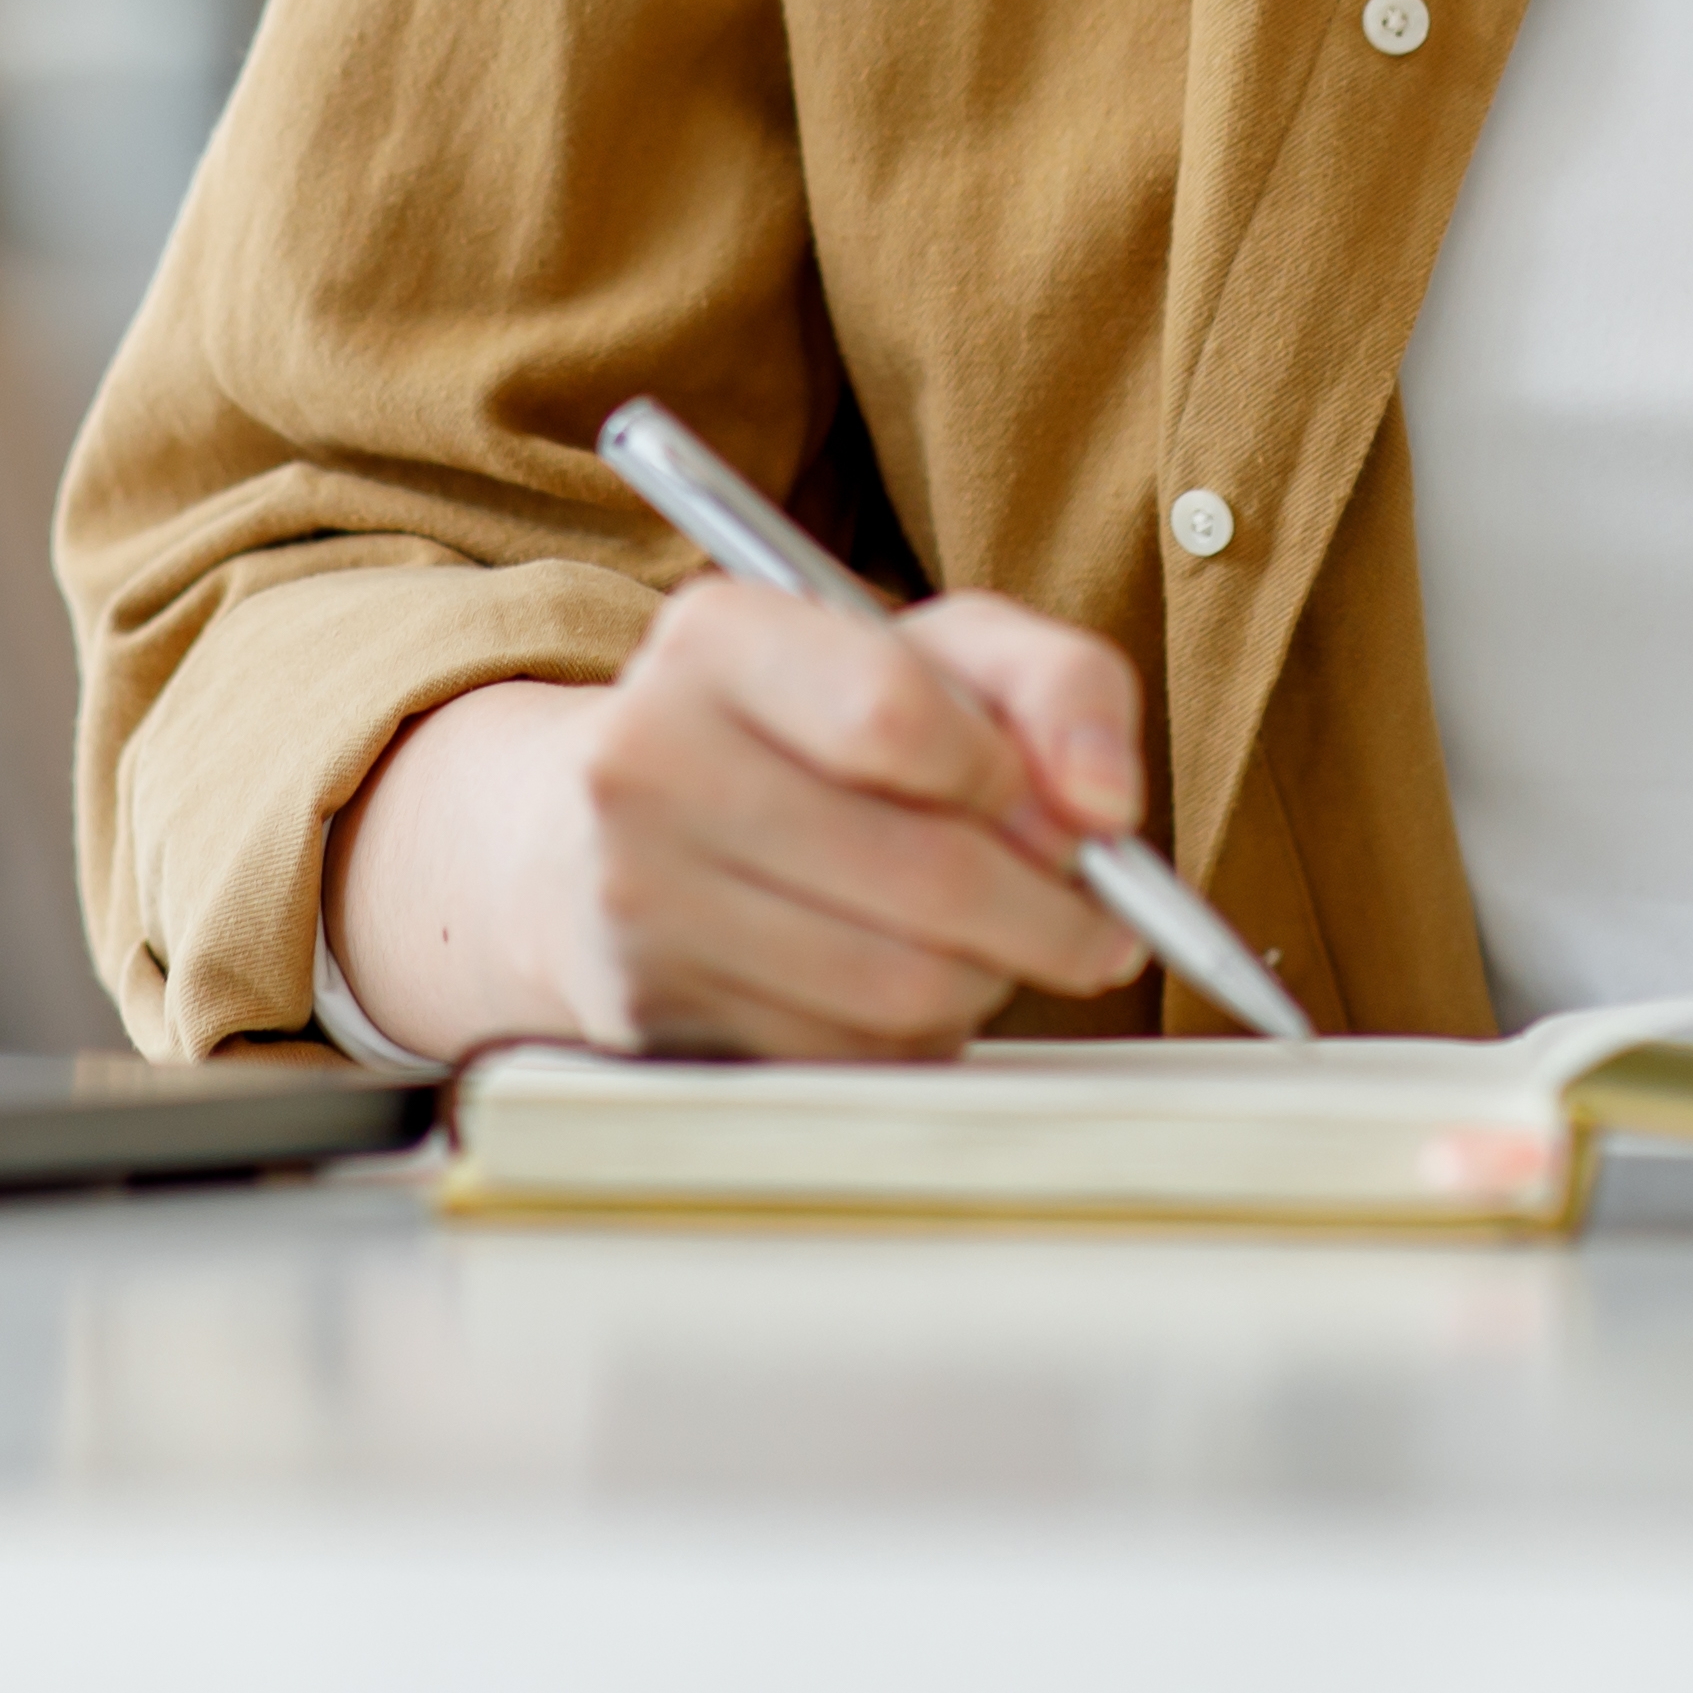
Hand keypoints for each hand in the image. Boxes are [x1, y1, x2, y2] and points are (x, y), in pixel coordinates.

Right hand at [326, 580, 1150, 1064]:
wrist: (585, 830)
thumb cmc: (800, 731)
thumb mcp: (933, 654)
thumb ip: (1057, 685)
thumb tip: (1107, 803)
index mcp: (719, 636)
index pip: (896, 715)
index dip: (1012, 778)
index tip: (1062, 806)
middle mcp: (649, 757)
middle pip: (921, 872)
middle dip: (1048, 913)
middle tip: (1093, 922)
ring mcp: (636, 894)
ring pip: (896, 983)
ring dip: (990, 979)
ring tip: (996, 947)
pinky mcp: (648, 1010)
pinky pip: (848, 1055)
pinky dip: (916, 1034)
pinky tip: (908, 985)